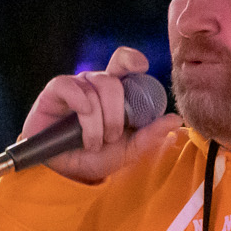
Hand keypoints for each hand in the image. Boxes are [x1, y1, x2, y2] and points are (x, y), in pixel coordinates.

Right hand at [19, 47, 182, 184]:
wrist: (64, 170)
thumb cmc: (95, 156)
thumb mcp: (126, 151)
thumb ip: (150, 136)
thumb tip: (175, 119)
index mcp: (115, 91)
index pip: (124, 63)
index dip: (131, 59)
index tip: (141, 67)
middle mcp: (95, 84)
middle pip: (112, 81)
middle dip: (115, 113)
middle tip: (112, 137)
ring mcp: (75, 86)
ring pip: (92, 91)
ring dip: (95, 123)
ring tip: (92, 143)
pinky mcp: (55, 92)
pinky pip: (69, 87)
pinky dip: (79, 102)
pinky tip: (81, 117)